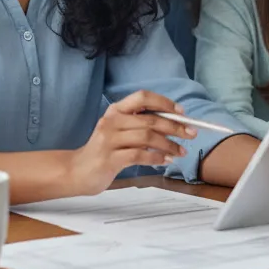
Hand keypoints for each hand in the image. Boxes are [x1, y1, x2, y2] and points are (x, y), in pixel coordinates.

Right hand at [68, 90, 196, 195]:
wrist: (76, 171)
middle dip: (175, 127)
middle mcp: (112, 121)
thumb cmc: (103, 150)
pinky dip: (156, 158)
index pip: (142, 97)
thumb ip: (139, 125)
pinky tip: (165, 161)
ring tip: (180, 152)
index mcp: (116, 110)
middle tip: (191, 134)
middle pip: (150, 119)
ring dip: (169, 144)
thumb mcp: (119, 131)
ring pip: (147, 137)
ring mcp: (109, 140)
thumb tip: (173, 123)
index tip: (181, 112)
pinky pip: (139, 155)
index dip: (164, 102)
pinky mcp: (109, 159)